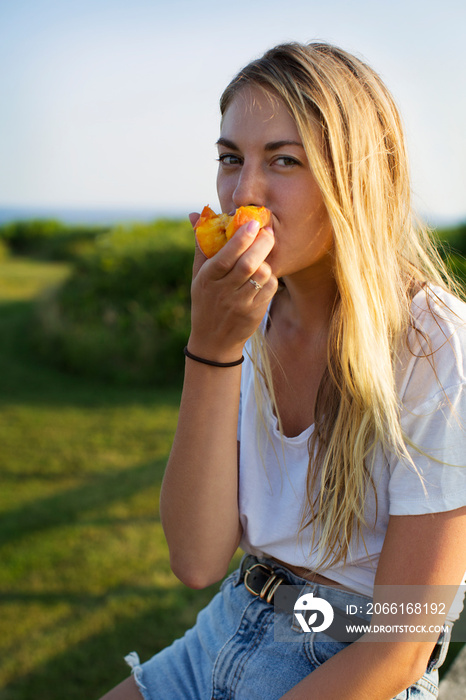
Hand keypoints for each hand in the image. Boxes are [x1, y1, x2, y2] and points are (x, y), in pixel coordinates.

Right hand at [187, 212, 277, 361]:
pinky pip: (269, 288)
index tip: (252, 223)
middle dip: (262, 244)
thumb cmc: (205, 301)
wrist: (213, 341)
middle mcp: (223, 292)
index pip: (225, 256)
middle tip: (268, 231)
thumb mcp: (198, 276)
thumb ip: (202, 245)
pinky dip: (271, 277)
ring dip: (267, 260)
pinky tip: (266, 273)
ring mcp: (240, 303)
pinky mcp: (254, 313)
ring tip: (265, 253)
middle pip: (248, 264)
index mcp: (207, 279)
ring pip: (261, 275)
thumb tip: (196, 213)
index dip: (240, 238)